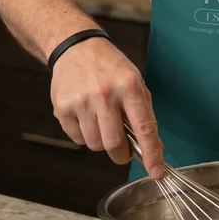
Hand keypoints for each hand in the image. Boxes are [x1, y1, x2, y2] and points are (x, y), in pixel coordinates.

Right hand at [50, 36, 163, 178]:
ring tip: (102, 121)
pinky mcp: (62, 109)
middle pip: (114, 144)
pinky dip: (85, 134)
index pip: (144, 127)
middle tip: (124, 150)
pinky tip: (87, 115)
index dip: (151, 153)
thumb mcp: (135, 82)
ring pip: (95, 145)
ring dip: (102, 141)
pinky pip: (78, 139)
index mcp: (128, 86)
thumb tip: (155, 147)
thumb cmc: (110, 67)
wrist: (77, 48)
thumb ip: (144, 114)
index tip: (156, 171)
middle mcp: (104, 94)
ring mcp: (81, 102)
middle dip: (122, 154)